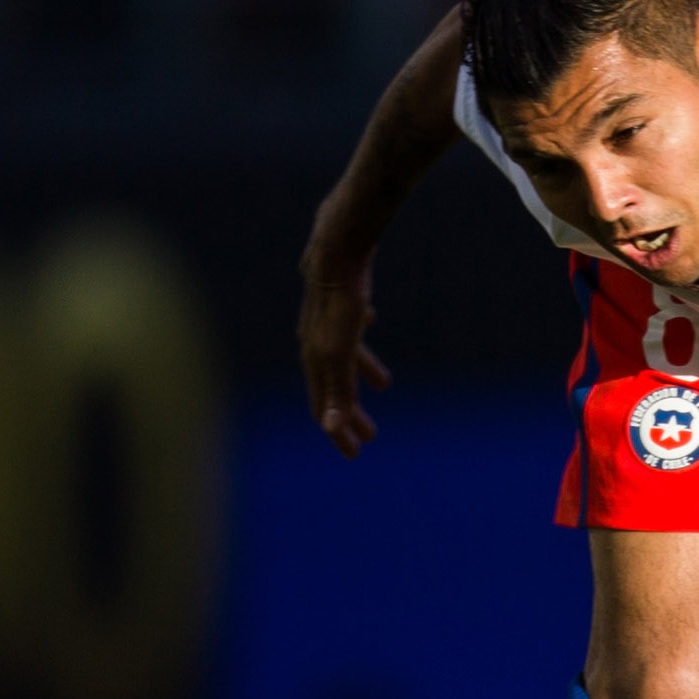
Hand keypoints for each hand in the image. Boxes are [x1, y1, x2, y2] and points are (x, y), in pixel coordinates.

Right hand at [298, 230, 389, 456]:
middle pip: (334, 386)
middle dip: (351, 412)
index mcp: (315, 359)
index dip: (338, 432)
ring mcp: (326, 318)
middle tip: (371, 435)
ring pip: (344, 354)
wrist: (339, 244)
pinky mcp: (338, 294)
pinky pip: (349, 321)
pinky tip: (370, 323)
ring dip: (361, 374)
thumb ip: (339, 388)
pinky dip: (360, 332)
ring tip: (383, 384)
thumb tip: (330, 428)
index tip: (354, 454)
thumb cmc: (341, 299)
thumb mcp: (342, 349)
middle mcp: (315, 341)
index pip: (324, 407)